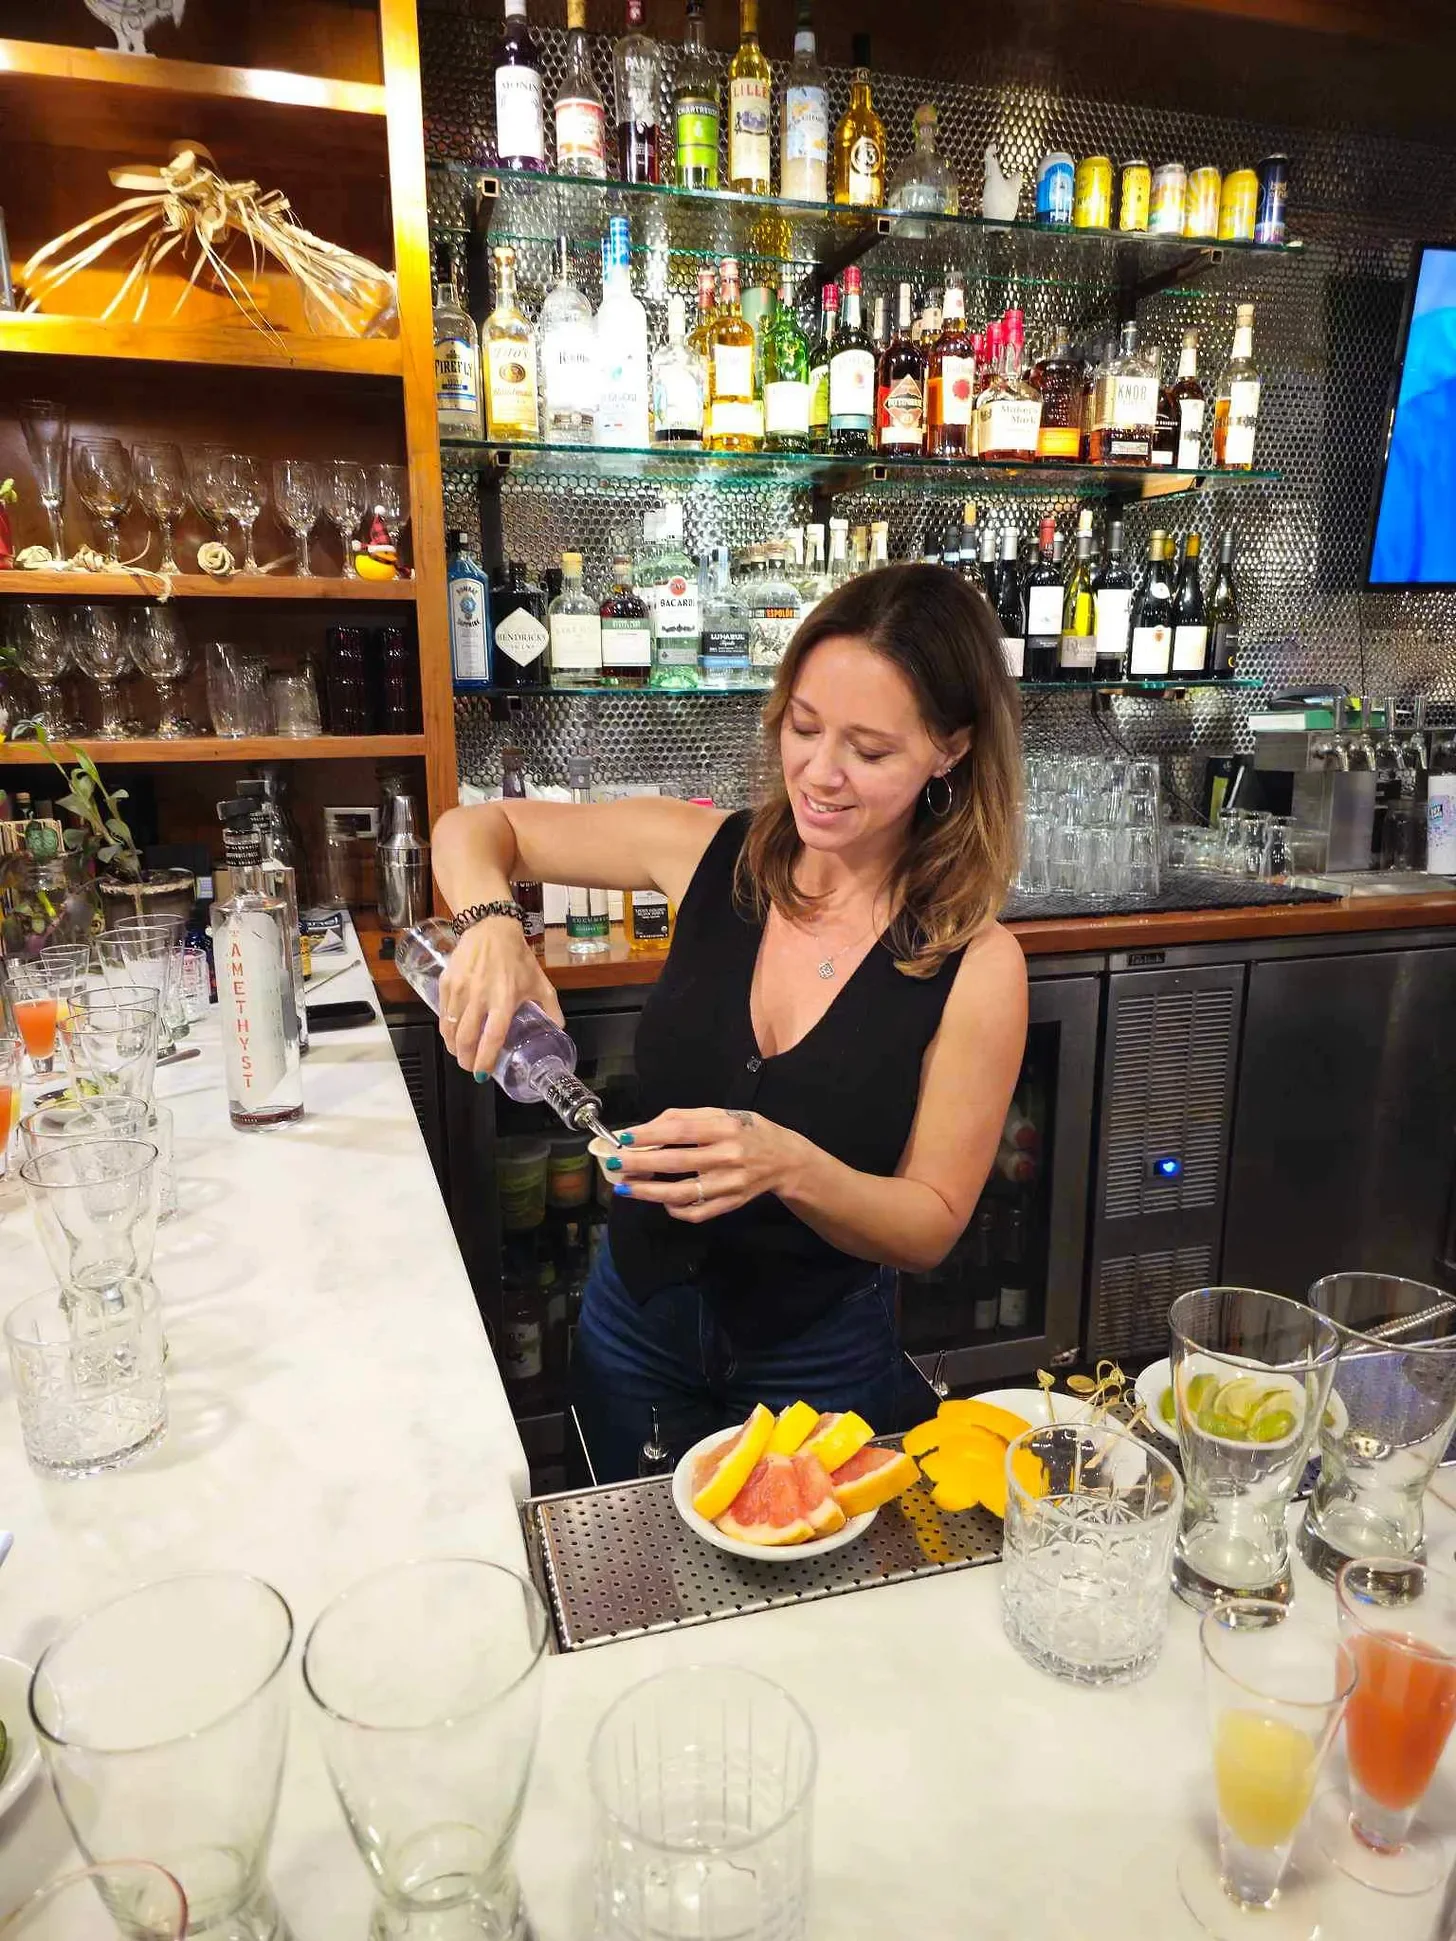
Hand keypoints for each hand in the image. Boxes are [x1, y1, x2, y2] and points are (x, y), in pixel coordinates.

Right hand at [438, 917, 563, 1075]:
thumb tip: (559, 1028)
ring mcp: (461, 989)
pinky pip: (443, 1012)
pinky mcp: (447, 982)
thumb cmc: (517, 956)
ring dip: (453, 1045)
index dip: (486, 1058)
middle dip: (465, 1058)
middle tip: (469, 1066)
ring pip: (450, 1027)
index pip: (492, 1037)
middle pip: (466, 1037)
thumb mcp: (539, 982)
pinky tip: (451, 1032)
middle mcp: (480, 997)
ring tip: (459, 1052)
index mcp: (504, 1000)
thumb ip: (550, 1007)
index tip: (483, 1073)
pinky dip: (446, 1027)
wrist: (491, 928)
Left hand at [607, 1107, 808, 1221]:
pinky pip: (696, 1212)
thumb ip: (684, 1118)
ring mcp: (729, 1184)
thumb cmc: (747, 1131)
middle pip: (676, 1162)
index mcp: (724, 1128)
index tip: (623, 1137)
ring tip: (625, 1187)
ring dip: (648, 1191)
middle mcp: (727, 1156)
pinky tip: (659, 1201)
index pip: (681, 1130)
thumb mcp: (721, 1115)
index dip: (650, 1134)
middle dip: (640, 1163)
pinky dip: (674, 1209)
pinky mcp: (730, 1205)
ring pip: (682, 1192)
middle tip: (614, 1163)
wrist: (785, 1160)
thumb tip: (645, 1128)